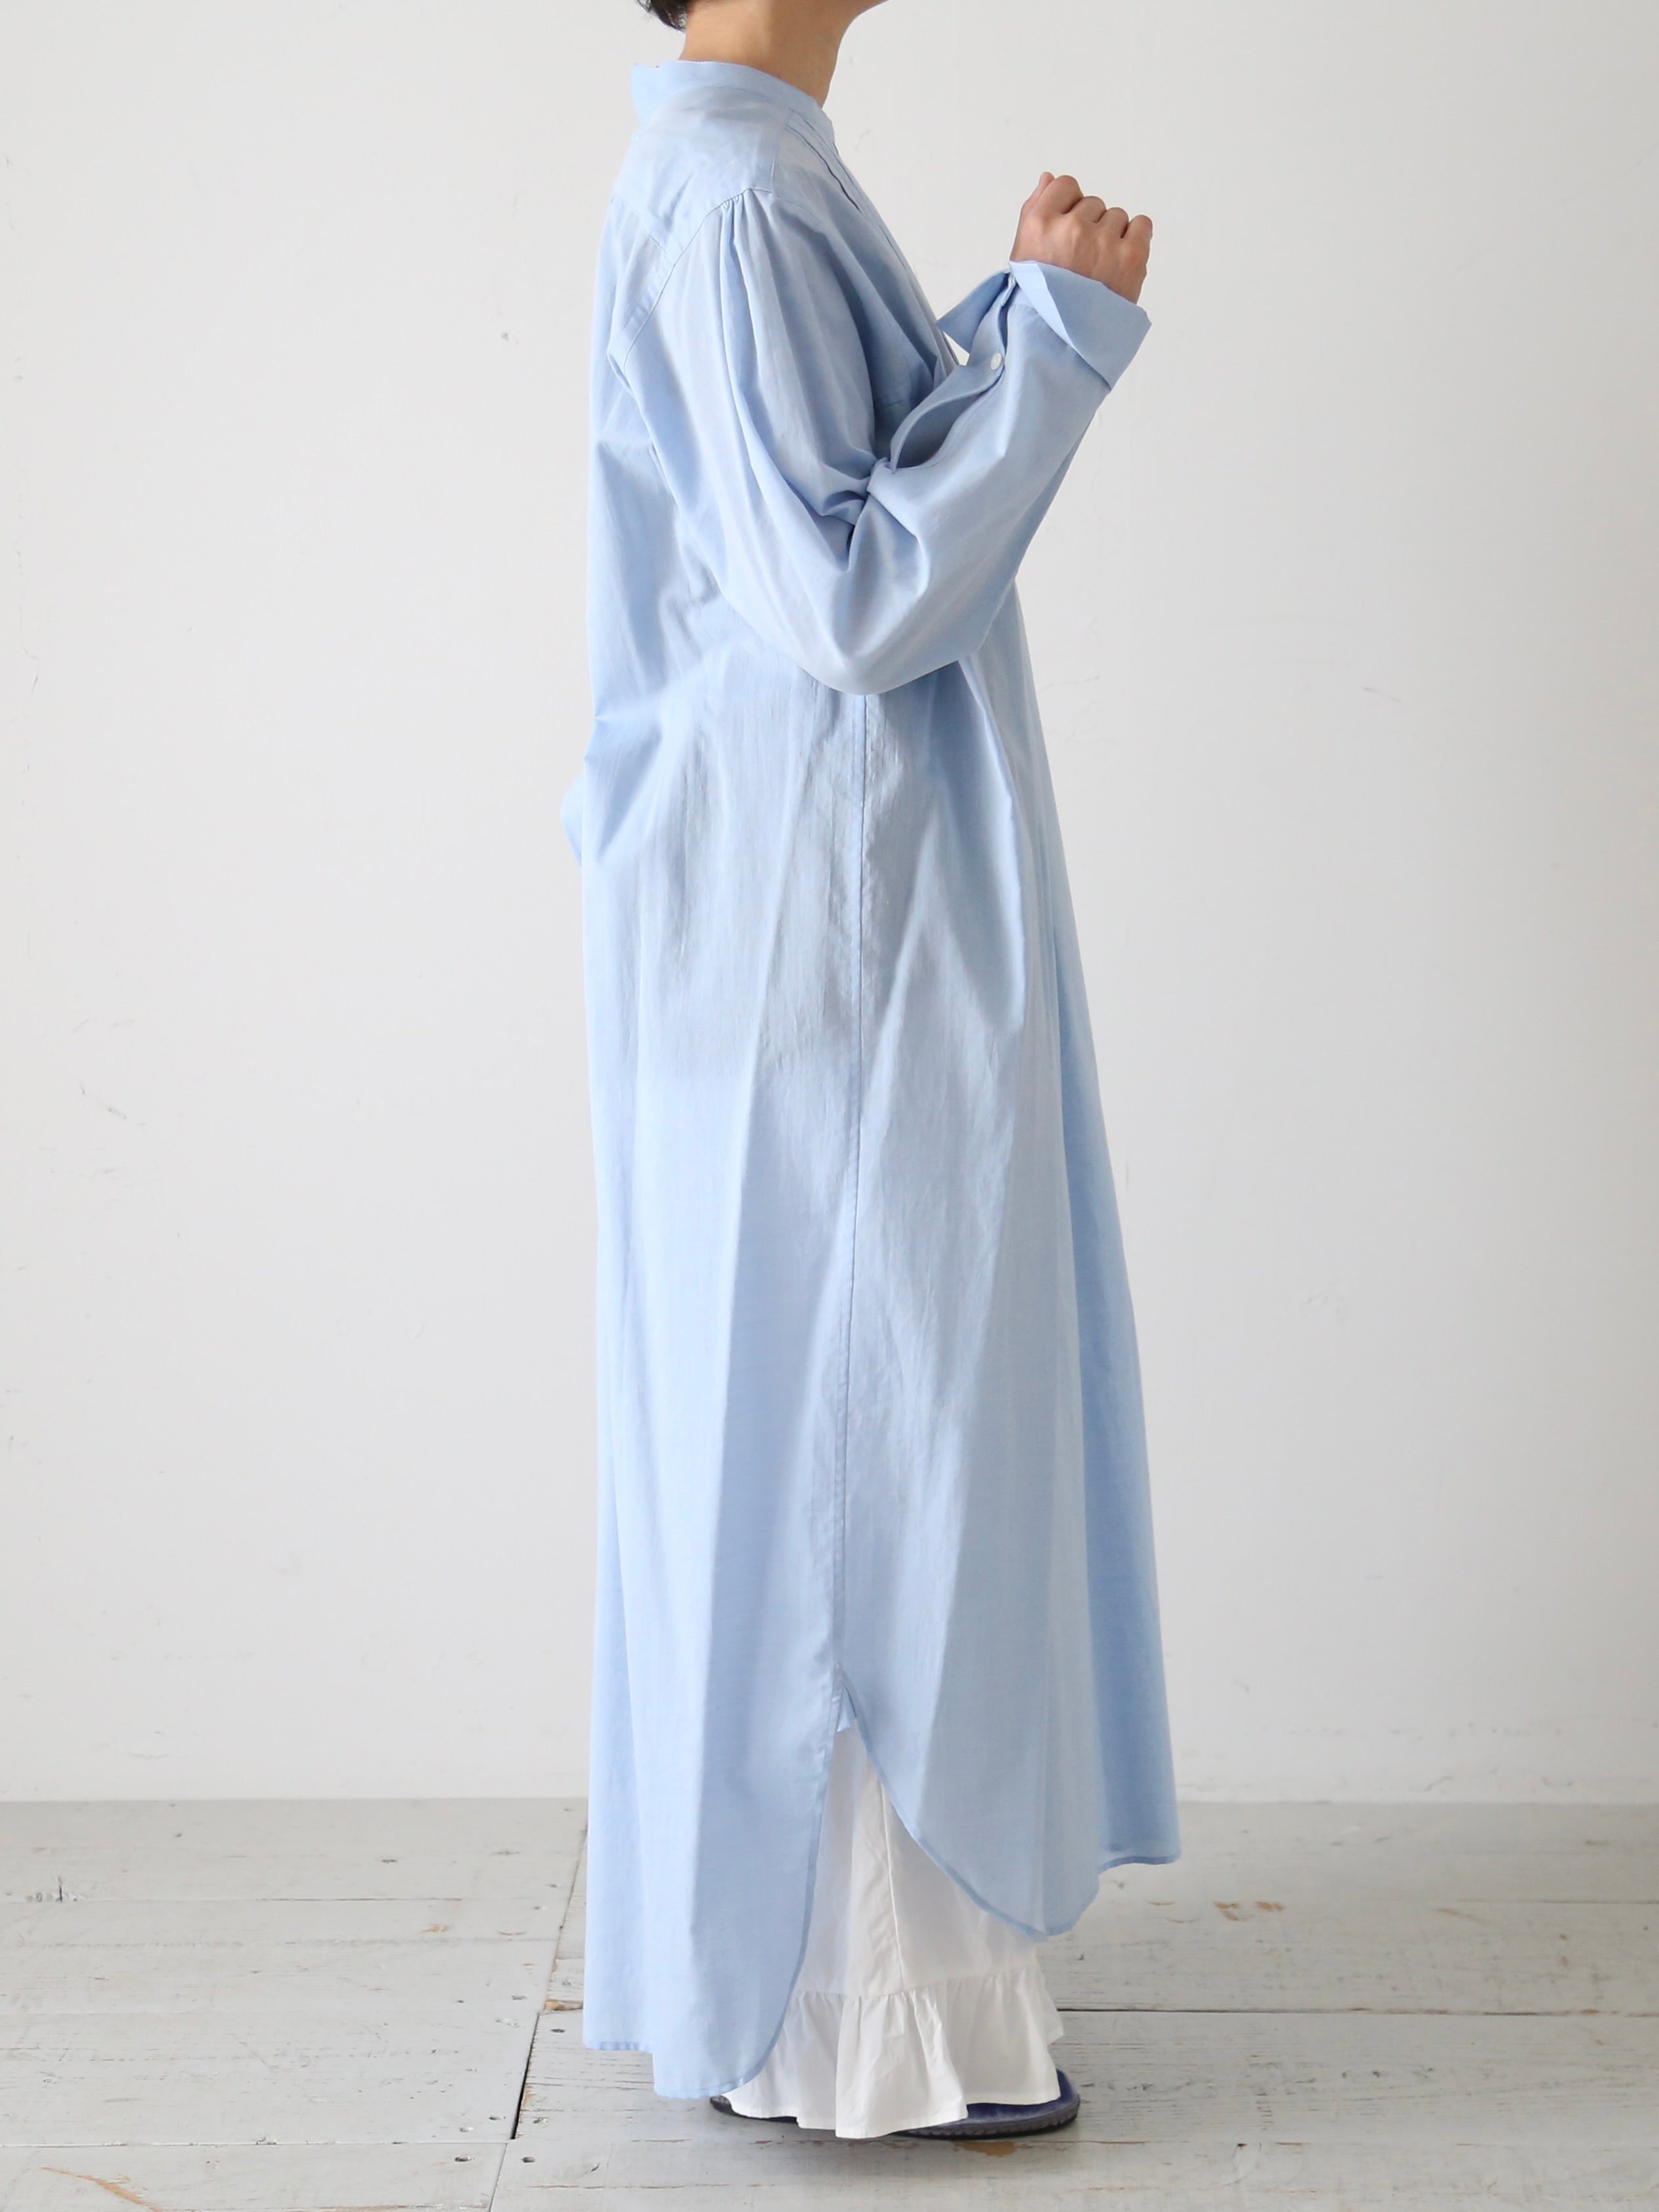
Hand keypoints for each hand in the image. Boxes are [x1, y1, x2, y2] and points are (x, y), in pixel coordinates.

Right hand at [1010, 172, 1152, 303]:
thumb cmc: (1040, 301)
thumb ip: (1034, 210)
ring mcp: (1103, 242)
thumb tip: (1049, 177)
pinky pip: (1142, 225)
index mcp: (1040, 225)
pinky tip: (1121, 262)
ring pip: (1116, 216)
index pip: (1066, 185)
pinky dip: (1136, 239)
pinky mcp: (1131, 257)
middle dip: (1090, 227)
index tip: (1068, 232)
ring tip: (1100, 269)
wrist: (1063, 344)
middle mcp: (1072, 229)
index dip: (1069, 207)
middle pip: (1093, 204)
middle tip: (1082, 263)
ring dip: (1112, 237)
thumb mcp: (1023, 254)